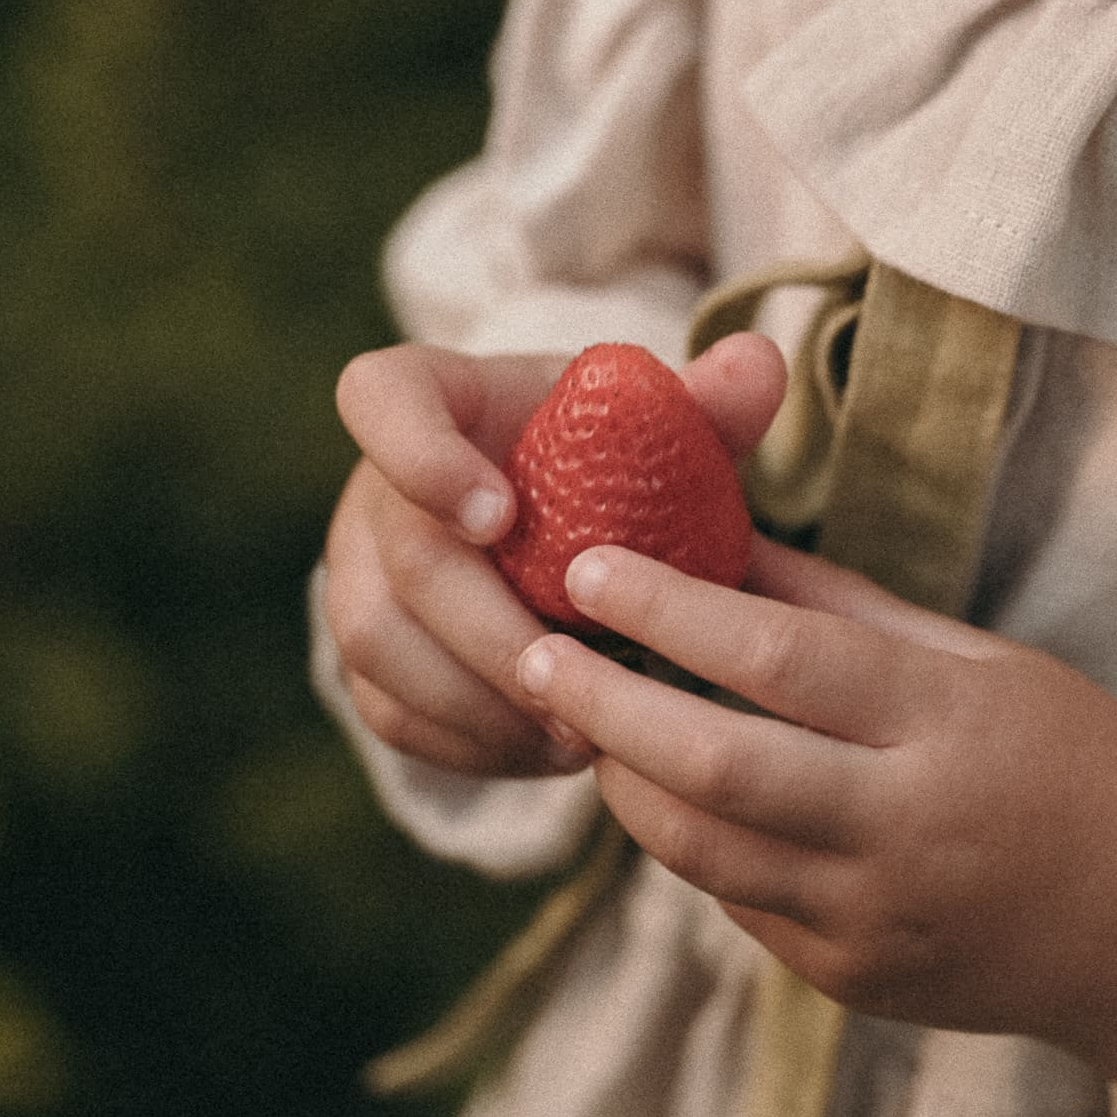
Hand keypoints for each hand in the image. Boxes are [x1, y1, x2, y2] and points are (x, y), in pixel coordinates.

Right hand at [322, 333, 787, 778]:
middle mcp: (375, 486)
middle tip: (584, 681)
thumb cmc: (611, 458)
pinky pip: (391, 711)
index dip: (421, 457)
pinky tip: (550, 753)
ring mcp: (355, 574)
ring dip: (481, 703)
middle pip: (404, 560)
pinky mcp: (364, 656)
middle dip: (494, 634)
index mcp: (431, 399)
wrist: (565, 516)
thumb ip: (706, 400)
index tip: (501, 516)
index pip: (381, 399)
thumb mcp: (657, 424)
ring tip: (580, 733)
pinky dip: (470, 743)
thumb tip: (761, 363)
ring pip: (380, 647)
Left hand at [514, 538, 1116, 1116]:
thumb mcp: (982, 661)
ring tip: (579, 723)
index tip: (590, 566)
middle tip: (532, 654)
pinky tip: (665, 794)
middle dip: (605, 705)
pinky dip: (688, 844)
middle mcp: (903, 828)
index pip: (779, 660)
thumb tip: (723, 538)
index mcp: (945, 725)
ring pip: (703, 851)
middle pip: (714, 765)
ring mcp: (873, 918)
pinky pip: (737, 905)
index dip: (671, 610)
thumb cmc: (1076, 761)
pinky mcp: (852, 980)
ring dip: (625, 782)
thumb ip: (845, 609)